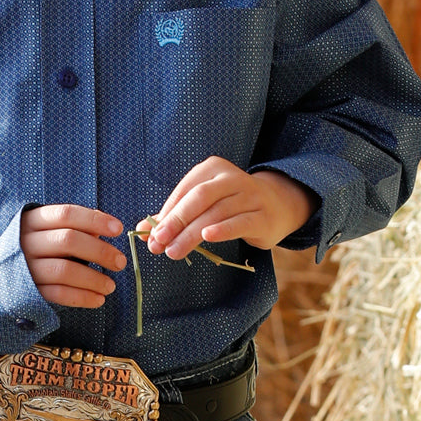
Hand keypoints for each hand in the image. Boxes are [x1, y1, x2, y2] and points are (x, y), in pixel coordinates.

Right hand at [20, 204, 126, 307]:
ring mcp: (25, 267)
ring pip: (64, 270)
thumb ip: (75, 227)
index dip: (94, 220)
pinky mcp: (27, 291)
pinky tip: (98, 300)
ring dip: (93, 279)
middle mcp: (26, 242)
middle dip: (99, 251)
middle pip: (68, 240)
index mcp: (33, 220)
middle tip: (120, 262)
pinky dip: (82, 297)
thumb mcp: (49, 232)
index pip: (66, 214)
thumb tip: (105, 229)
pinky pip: (58, 294)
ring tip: (111, 286)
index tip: (118, 229)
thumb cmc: (35, 250)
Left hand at [144, 157, 317, 261]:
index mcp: (212, 169)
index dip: (166, 213)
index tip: (151, 235)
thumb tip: (143, 232)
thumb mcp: (203, 204)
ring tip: (173, 251)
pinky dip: (223, 229)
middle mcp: (231, 178)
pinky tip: (207, 237)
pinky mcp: (262, 216)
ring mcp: (250, 195)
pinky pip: (240, 222)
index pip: (184, 191)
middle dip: (176, 221)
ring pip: (216, 213)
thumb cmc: (231, 204)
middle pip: (198, 199)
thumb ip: (174, 215)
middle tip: (158, 243)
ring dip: (191, 234)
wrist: (277, 205)